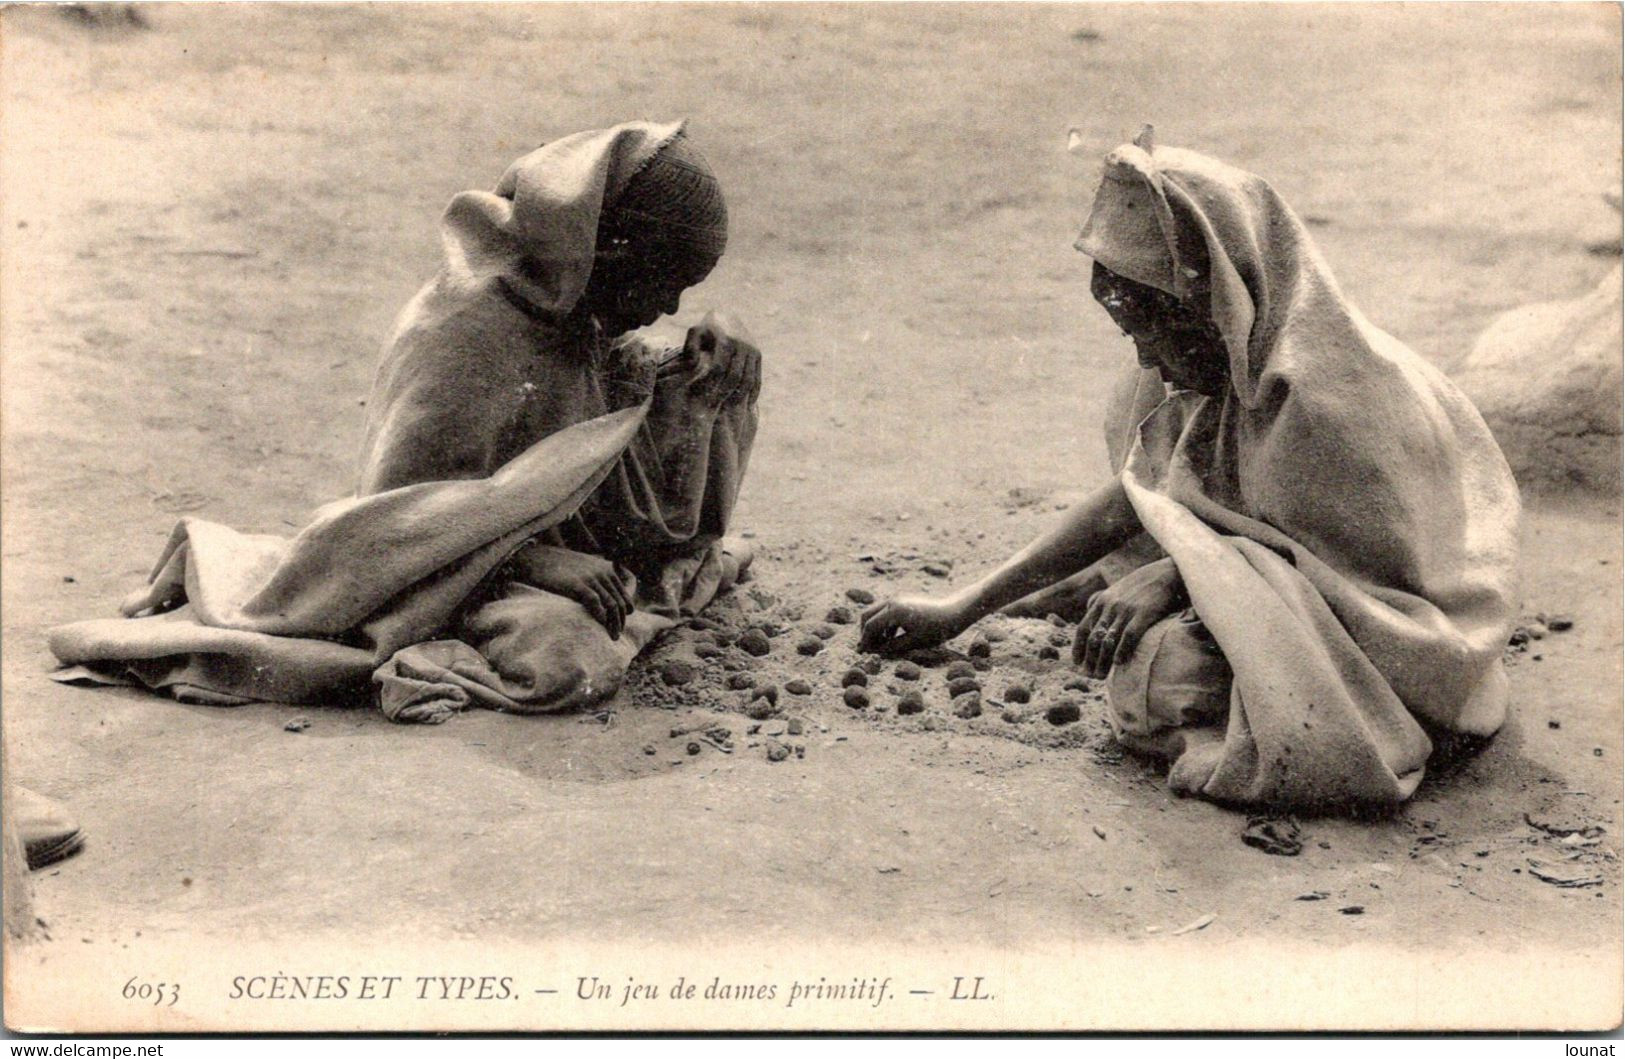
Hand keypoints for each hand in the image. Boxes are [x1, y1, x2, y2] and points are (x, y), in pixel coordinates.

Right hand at [504, 543, 632, 638]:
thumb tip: (602, 597)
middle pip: (619, 601)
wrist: (537, 558)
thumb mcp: (584, 567)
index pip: (625, 591)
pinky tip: (601, 625)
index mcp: (606, 568)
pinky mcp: (577, 584)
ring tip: (613, 636)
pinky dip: (601, 615)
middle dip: (621, 620)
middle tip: (617, 634)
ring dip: (614, 623)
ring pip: (611, 604)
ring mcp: (591, 578)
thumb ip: (597, 577)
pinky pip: (595, 602)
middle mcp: (602, 572)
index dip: (627, 607)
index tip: (624, 620)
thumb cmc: (559, 566)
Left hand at [659, 311, 761, 408]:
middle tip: (711, 406)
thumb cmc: (706, 329)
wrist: (727, 317)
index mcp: (727, 339)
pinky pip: (757, 378)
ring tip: (726, 408)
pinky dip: (753, 393)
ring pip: (748, 380)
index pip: (719, 368)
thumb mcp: (695, 332)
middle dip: (722, 393)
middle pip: (734, 377)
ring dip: (738, 396)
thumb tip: (693, 365)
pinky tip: (746, 404)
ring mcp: (753, 350)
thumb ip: (690, 347)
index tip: (698, 394)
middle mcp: (743, 345)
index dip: (708, 382)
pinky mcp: (758, 356)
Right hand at [859, 593, 971, 654]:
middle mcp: (893, 602)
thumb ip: (891, 647)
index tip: (863, 653)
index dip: (865, 641)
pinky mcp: (903, 601)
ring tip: (881, 646)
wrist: (954, 613)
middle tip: (868, 648)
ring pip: (875, 613)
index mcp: (894, 611)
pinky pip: (885, 612)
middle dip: (865, 632)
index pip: (870, 626)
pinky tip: (891, 638)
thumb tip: (875, 652)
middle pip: (867, 616)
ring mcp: (897, 599)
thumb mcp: (913, 642)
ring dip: (874, 628)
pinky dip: (884, 624)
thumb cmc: (936, 630)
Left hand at [1073, 558, 1185, 678]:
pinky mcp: (1143, 614)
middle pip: (1094, 638)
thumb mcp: (1115, 588)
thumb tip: (1087, 607)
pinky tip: (1118, 662)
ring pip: (1109, 640)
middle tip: (1089, 676)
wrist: (1164, 573)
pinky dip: (1122, 651)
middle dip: (1090, 660)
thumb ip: (1101, 598)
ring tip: (1101, 675)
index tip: (1076, 663)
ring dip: (1103, 661)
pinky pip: (1128, 636)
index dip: (1078, 648)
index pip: (1083, 628)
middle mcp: (1110, 606)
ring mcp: (1126, 610)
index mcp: (1101, 602)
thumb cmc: (1140, 584)